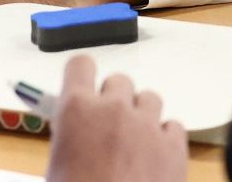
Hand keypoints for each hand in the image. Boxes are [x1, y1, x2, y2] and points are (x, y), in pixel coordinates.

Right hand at [44, 55, 186, 181]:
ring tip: (135, 145)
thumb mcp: (57, 167)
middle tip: (109, 128)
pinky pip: (174, 126)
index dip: (82, 77)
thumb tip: (77, 131)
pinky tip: (155, 161)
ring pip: (150, 99)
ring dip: (142, 116)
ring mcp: (147, 126)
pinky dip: (166, 139)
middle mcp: (113, 109)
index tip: (84, 88)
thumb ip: (70, 136)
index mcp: (76, 111)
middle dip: (115, 101)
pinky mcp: (174, 147)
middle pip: (119, 81)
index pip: (80, 65)